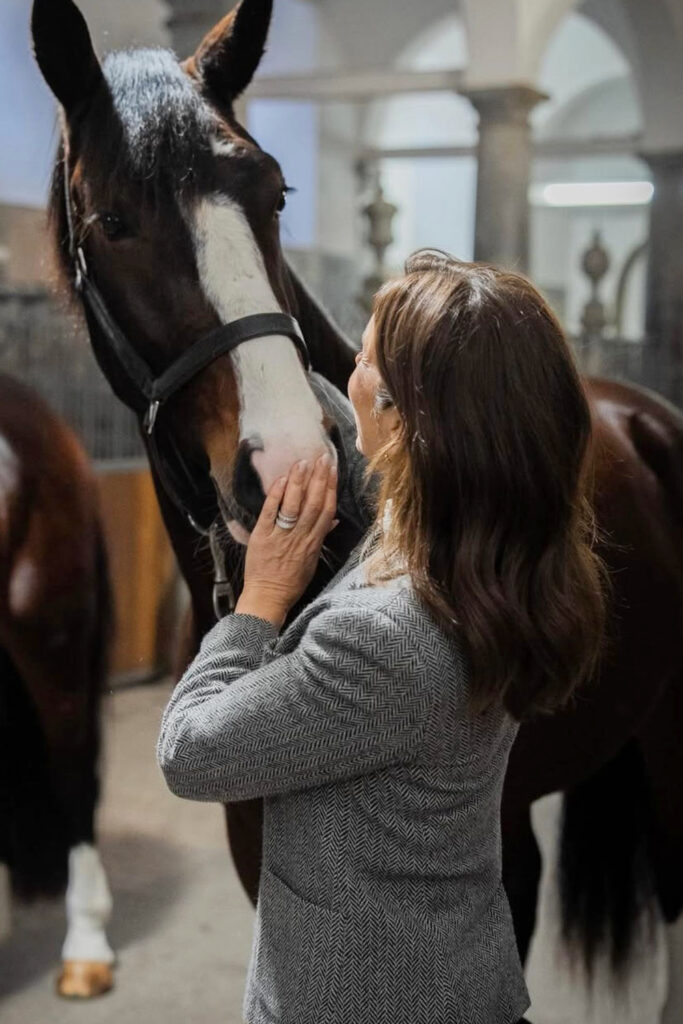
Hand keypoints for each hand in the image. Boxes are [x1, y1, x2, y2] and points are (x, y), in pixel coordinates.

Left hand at [235, 454, 338, 627]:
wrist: (268, 597)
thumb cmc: (291, 582)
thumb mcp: (312, 561)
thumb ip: (321, 538)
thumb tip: (333, 520)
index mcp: (314, 542)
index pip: (327, 510)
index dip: (330, 487)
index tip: (332, 469)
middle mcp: (301, 536)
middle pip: (314, 503)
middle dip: (318, 478)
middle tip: (321, 458)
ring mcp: (282, 536)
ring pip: (294, 505)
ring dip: (299, 482)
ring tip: (302, 462)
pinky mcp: (262, 536)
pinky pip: (271, 513)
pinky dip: (276, 495)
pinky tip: (281, 479)